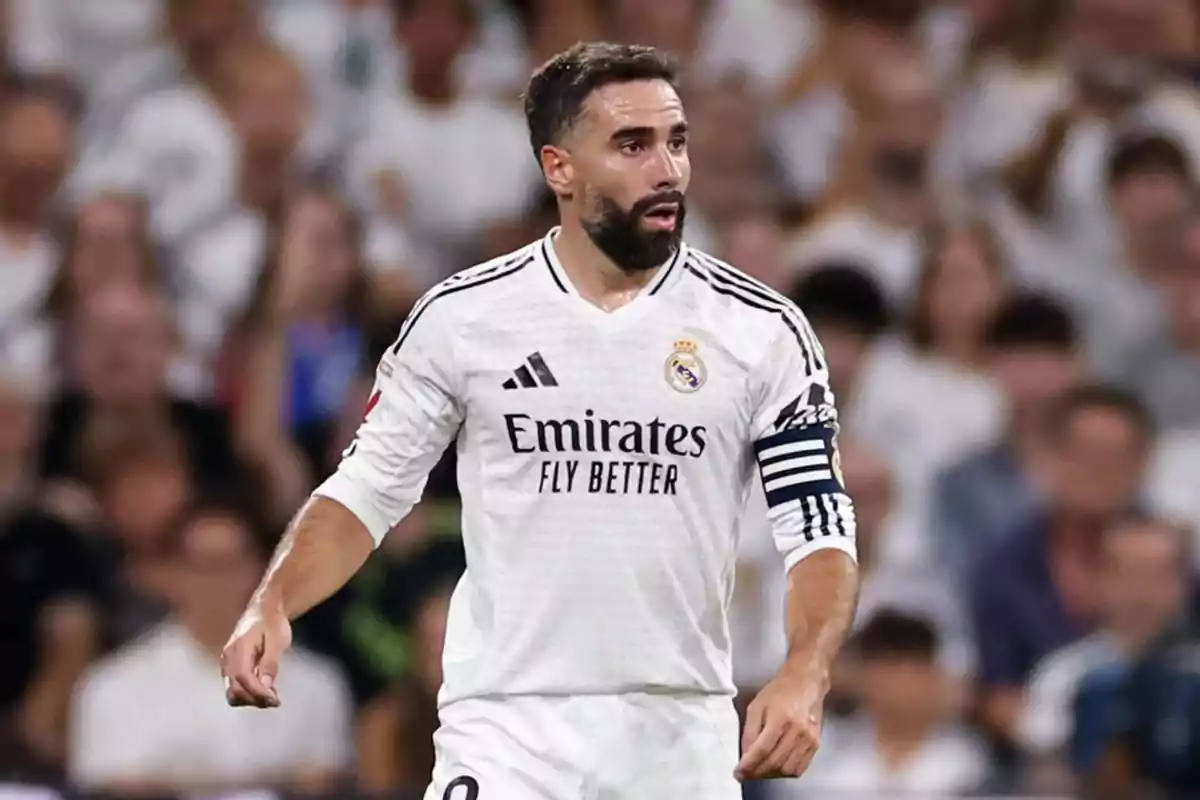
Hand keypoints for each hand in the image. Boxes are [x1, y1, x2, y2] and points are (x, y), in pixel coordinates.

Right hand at [220, 604, 291, 707]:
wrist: (263, 610)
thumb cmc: (272, 622)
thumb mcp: (278, 640)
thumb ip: (270, 663)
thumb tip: (266, 686)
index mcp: (239, 648)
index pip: (242, 677)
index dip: (257, 692)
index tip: (274, 699)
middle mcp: (228, 658)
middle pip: (233, 690)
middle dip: (254, 700)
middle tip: (275, 701)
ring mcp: (227, 664)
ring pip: (232, 693)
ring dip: (251, 699)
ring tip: (272, 696)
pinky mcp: (231, 668)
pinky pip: (235, 687)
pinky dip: (249, 694)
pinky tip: (265, 690)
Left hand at [735, 661, 825, 780]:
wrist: (805, 683)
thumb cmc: (778, 692)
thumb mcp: (756, 706)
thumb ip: (749, 731)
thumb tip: (745, 755)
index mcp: (781, 718)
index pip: (763, 749)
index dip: (749, 765)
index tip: (738, 773)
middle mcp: (798, 731)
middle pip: (775, 762)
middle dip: (757, 772)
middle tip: (745, 774)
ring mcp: (809, 739)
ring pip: (787, 769)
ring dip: (770, 774)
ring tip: (759, 770)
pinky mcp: (816, 745)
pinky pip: (799, 768)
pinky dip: (784, 773)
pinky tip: (774, 767)